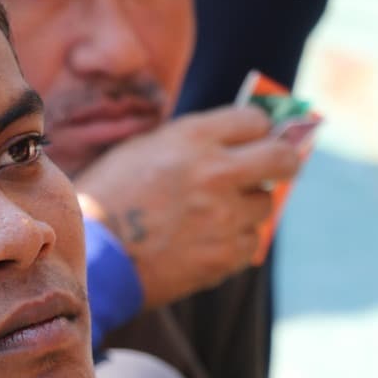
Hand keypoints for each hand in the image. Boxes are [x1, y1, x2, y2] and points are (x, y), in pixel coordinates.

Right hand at [74, 105, 298, 309]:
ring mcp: (225, 217)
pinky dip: (234, 242)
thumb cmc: (108, 198)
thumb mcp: (142, 149)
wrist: (94, 256)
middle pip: (283, 159)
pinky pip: (250, 243)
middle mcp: (217, 173)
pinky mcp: (224, 255)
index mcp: (194, 138)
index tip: (255, 139)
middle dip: (283, 161)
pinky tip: (206, 242)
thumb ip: (191, 141)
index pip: (257, 120)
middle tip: (274, 168)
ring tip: (215, 215)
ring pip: (265, 205)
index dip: (258, 129)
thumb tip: (233, 140)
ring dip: (247, 207)